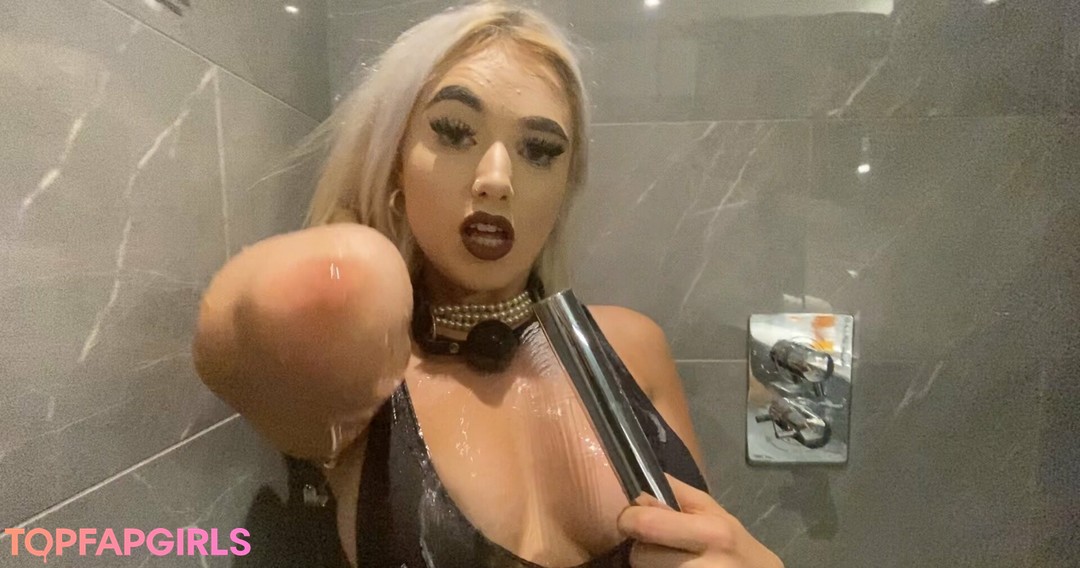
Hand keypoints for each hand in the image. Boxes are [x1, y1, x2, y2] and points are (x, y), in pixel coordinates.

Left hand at [617, 474, 783, 567]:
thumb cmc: (730, 541)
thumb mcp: (710, 509)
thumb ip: (673, 492)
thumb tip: (637, 486)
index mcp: (710, 532)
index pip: (645, 524)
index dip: (630, 519)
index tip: (634, 519)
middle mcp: (705, 565)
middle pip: (640, 556)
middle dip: (641, 548)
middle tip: (657, 545)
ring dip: (650, 566)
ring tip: (671, 560)